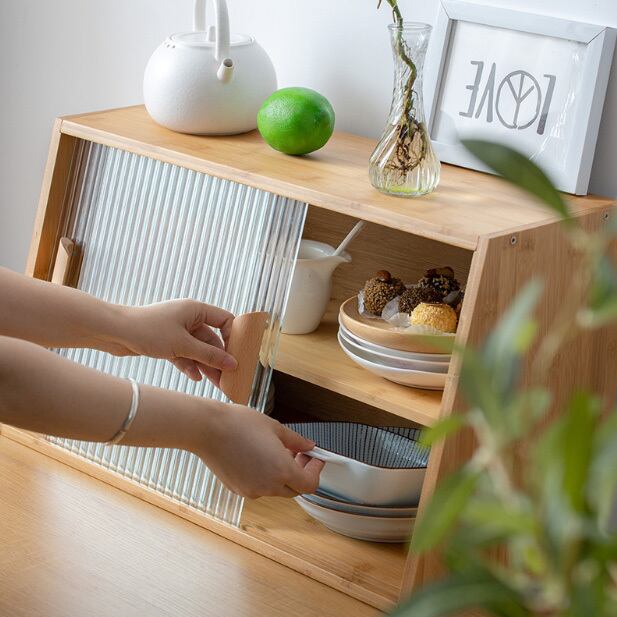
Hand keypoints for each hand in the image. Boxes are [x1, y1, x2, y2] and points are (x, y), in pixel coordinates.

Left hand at [109, 300, 236, 385]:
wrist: (113, 332)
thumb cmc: (148, 331)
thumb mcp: (183, 345)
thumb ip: (209, 355)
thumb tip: (233, 364)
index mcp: (195, 310)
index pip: (224, 320)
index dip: (234, 336)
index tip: (239, 354)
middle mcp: (188, 318)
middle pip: (212, 339)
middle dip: (219, 358)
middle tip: (229, 376)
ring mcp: (177, 331)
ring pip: (198, 350)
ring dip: (206, 366)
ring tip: (217, 384)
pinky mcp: (166, 342)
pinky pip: (184, 355)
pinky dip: (189, 365)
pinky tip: (195, 378)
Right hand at [194, 403, 323, 498]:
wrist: (206, 429)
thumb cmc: (239, 424)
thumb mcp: (274, 427)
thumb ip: (296, 440)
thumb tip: (309, 446)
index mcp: (282, 471)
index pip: (310, 485)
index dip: (316, 472)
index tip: (315, 459)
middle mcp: (268, 486)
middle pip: (294, 489)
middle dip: (300, 473)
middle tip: (299, 453)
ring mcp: (251, 490)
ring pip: (276, 489)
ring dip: (282, 474)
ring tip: (276, 451)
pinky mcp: (237, 489)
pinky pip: (258, 487)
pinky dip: (265, 476)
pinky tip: (259, 457)